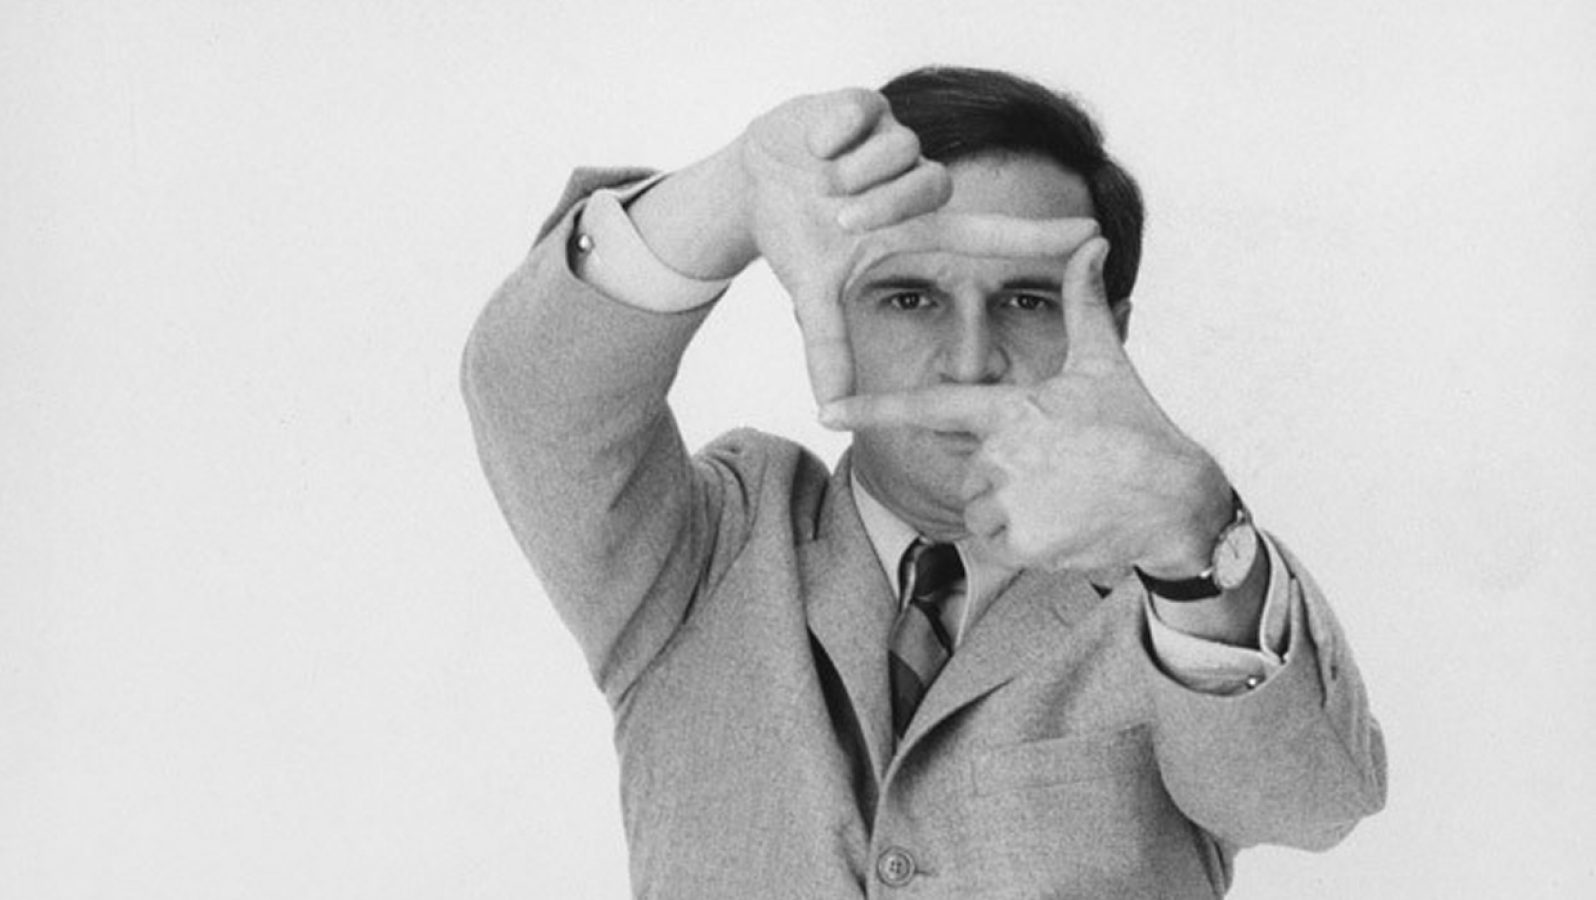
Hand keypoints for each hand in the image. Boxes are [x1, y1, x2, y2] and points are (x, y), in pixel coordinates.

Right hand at [739, 89, 1093, 404]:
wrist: (753, 184)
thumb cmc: (800, 236)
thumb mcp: (814, 294)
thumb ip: (828, 348)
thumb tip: (828, 408)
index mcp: (918, 225)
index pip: (988, 233)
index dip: (1038, 236)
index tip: (1093, 234)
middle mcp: (915, 179)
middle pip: (930, 184)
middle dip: (882, 205)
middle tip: (839, 217)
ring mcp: (891, 139)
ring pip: (896, 150)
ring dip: (851, 173)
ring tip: (822, 180)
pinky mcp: (863, 104)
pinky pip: (861, 114)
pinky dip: (832, 135)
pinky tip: (815, 148)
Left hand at [820, 237, 1233, 572]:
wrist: (1177, 500)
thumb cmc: (1138, 428)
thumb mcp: (1104, 364)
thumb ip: (1083, 303)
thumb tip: (1091, 244)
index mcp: (1010, 409)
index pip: (927, 407)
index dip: (872, 409)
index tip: (824, 410)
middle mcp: (1001, 453)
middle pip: (969, 468)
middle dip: (1003, 474)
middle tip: (1057, 470)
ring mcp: (1010, 500)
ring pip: (980, 508)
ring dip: (1012, 508)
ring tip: (1063, 495)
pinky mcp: (1022, 541)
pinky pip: (997, 542)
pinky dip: (1024, 539)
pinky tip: (1064, 524)